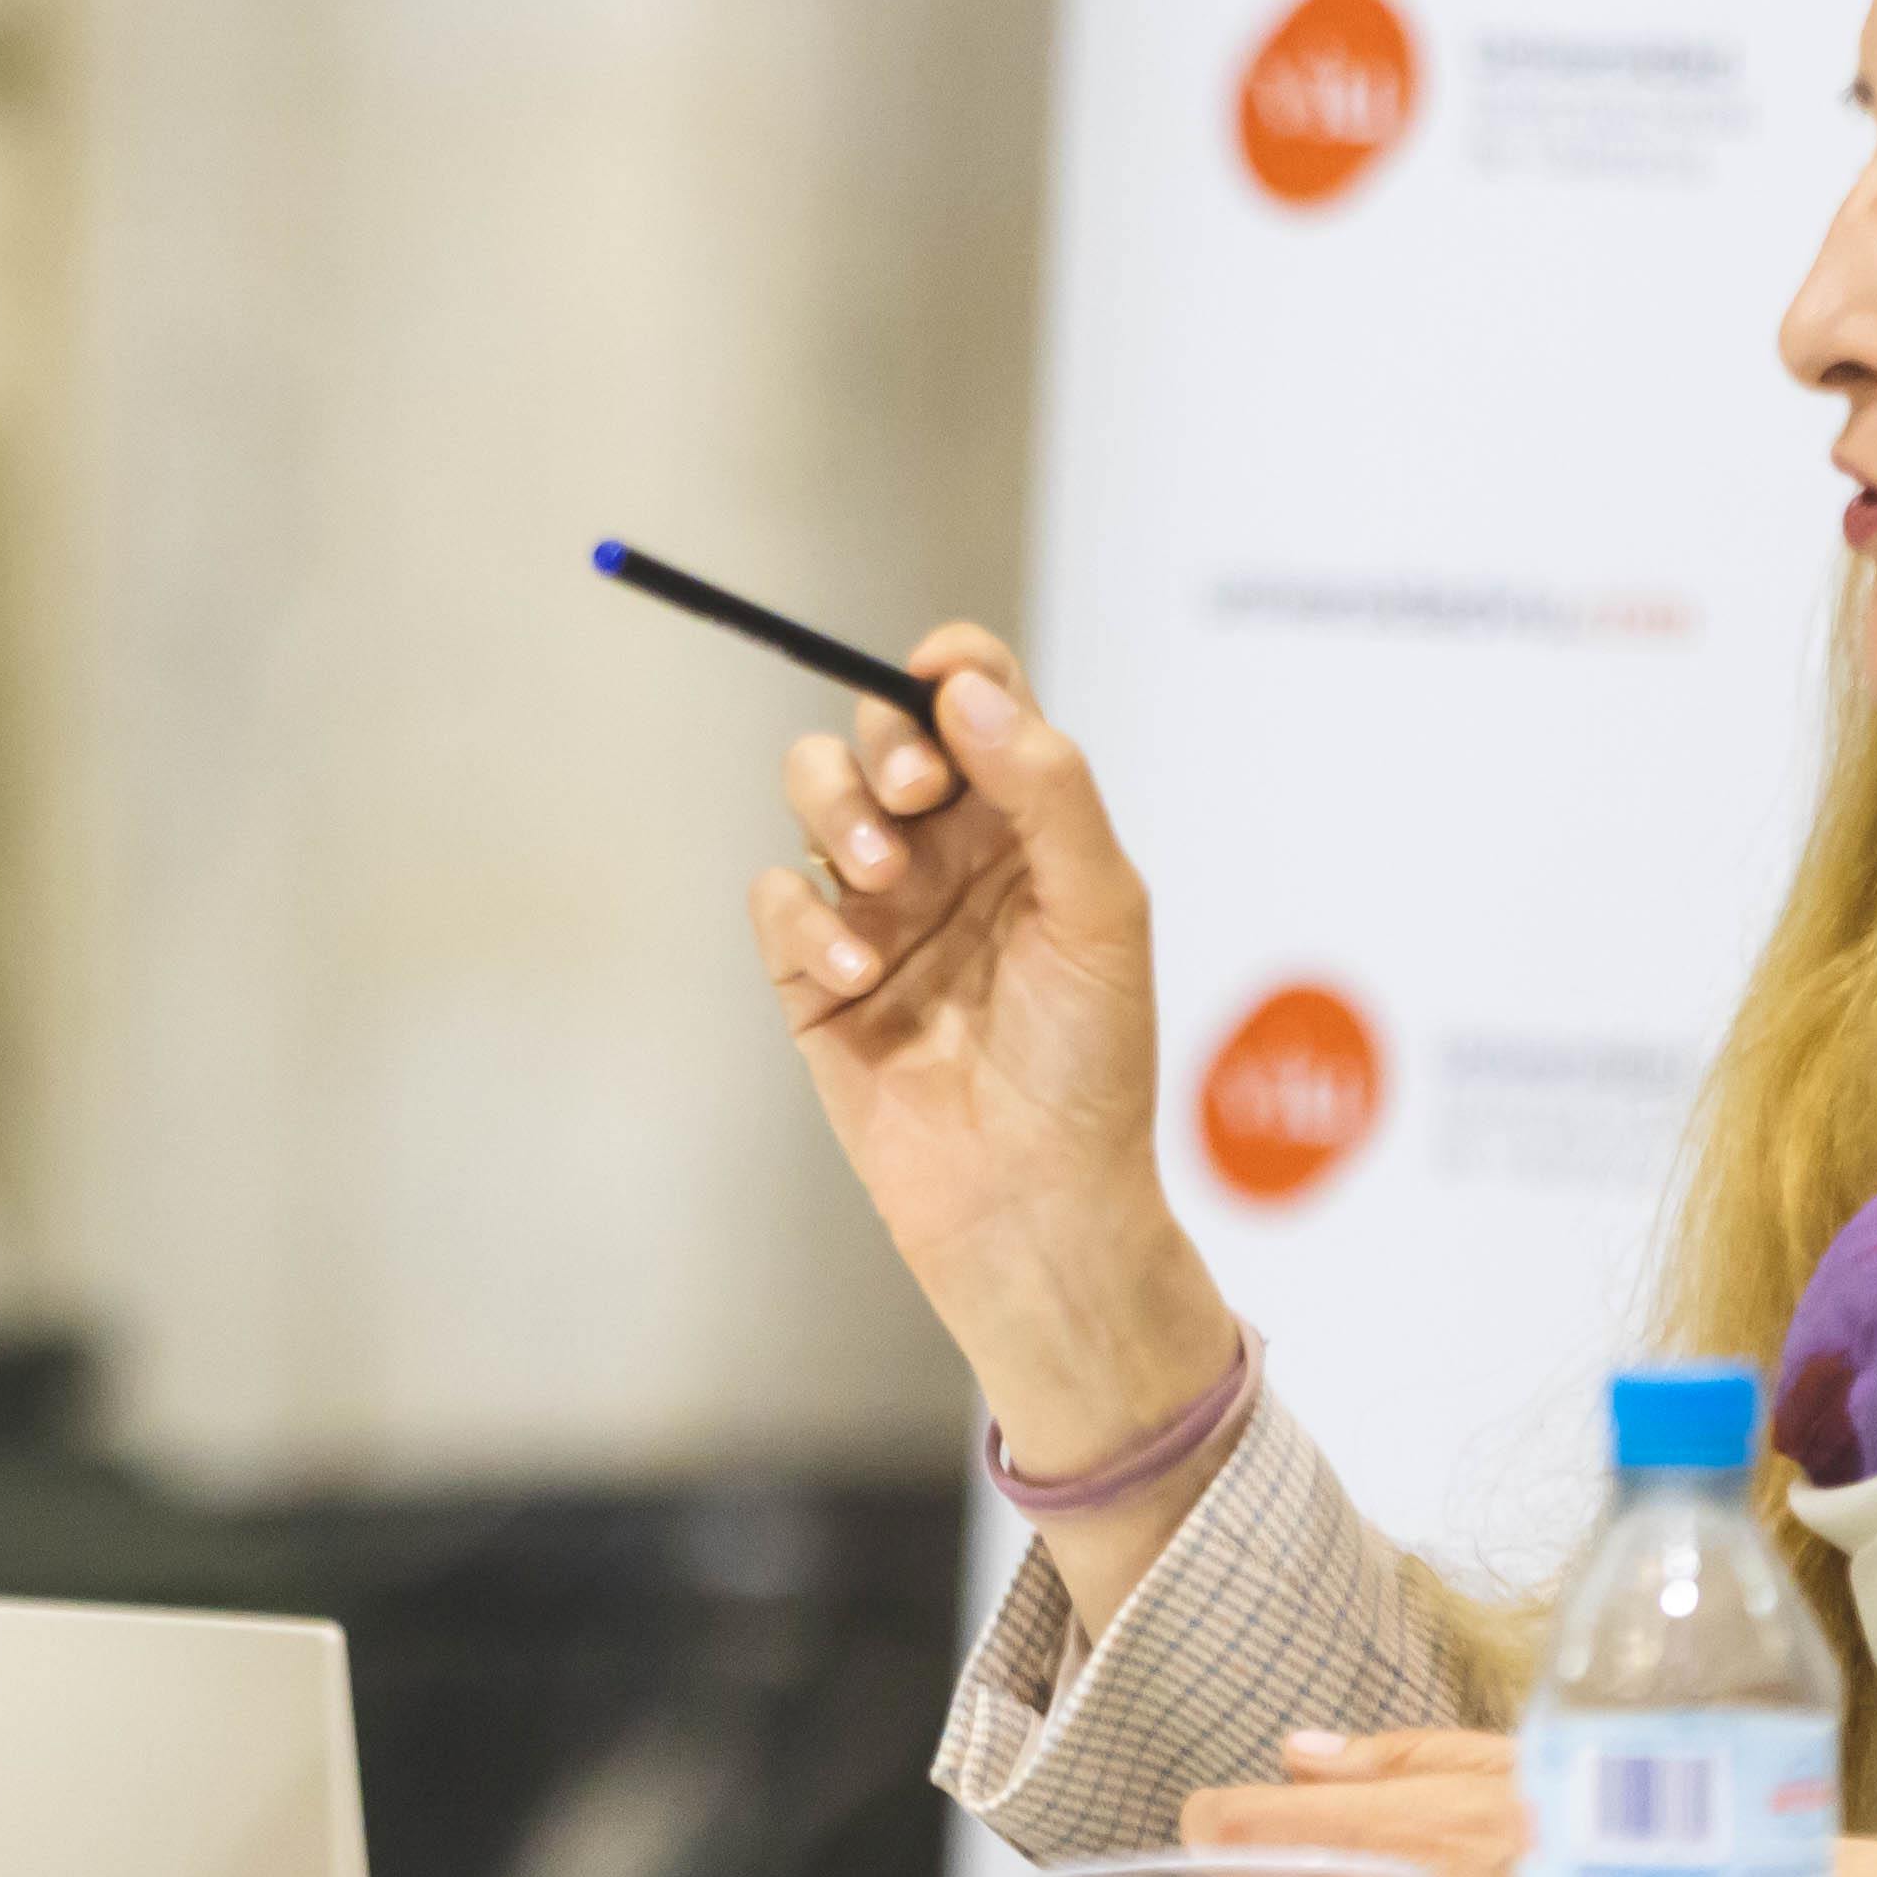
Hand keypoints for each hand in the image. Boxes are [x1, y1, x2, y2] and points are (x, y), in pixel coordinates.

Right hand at [749, 627, 1245, 1590]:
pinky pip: (775, 899)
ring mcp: (876, 912)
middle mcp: (948, 853)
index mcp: (1027, 825)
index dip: (947, 669)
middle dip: (884, 739)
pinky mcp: (814, 978)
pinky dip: (804, 919)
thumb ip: (1047, 789)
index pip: (976, 702)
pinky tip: (856, 973)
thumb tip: (964, 689)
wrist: (1035, 1207)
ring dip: (834, 809)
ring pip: (815, 793)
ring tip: (878, 879)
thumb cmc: (1091, 1070)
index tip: (933, 679)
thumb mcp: (1100, 914)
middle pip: (881, 729)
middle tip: (914, 793)